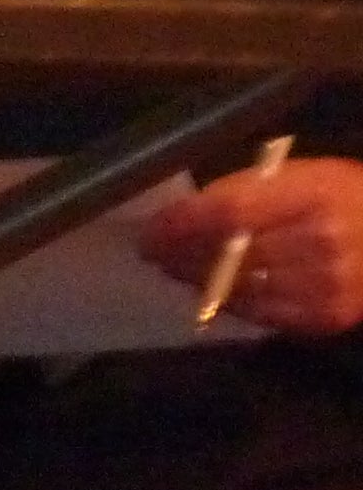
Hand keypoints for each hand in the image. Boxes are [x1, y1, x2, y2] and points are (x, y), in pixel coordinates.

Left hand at [141, 152, 362, 336]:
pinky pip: (265, 315)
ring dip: (201, 280)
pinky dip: (233, 303)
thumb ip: (241, 192)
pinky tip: (213, 290)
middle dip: (182, 254)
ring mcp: (329, 285)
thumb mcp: (294, 173)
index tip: (149, 230)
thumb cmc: (339, 193)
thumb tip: (183, 217)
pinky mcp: (330, 316)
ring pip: (243, 289)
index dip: (182, 225)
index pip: (230, 213)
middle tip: (153, 251)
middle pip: (232, 255)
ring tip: (175, 268)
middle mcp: (322, 242)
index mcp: (311, 195)